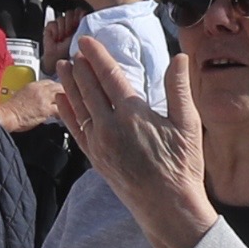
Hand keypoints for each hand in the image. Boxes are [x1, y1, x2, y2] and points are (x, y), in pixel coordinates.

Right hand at [0, 75, 67, 134]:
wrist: (6, 116)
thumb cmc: (9, 110)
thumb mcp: (20, 96)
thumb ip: (31, 94)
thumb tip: (37, 99)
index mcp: (33, 85)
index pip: (50, 81)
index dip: (56, 87)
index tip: (60, 91)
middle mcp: (40, 89)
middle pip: (59, 85)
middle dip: (65, 92)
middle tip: (69, 98)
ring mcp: (44, 98)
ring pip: (63, 95)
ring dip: (67, 101)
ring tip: (70, 107)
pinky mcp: (46, 109)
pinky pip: (61, 109)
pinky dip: (65, 112)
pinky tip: (65, 116)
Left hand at [54, 37, 215, 247]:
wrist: (166, 205)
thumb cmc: (182, 165)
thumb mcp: (187, 124)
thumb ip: (178, 88)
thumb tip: (179, 57)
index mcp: (133, 113)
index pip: (109, 76)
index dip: (96, 56)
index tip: (86, 41)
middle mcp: (110, 126)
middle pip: (89, 88)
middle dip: (80, 67)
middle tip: (73, 50)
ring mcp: (99, 143)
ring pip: (79, 107)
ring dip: (69, 85)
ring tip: (62, 67)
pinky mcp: (95, 158)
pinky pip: (75, 130)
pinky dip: (66, 113)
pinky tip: (61, 101)